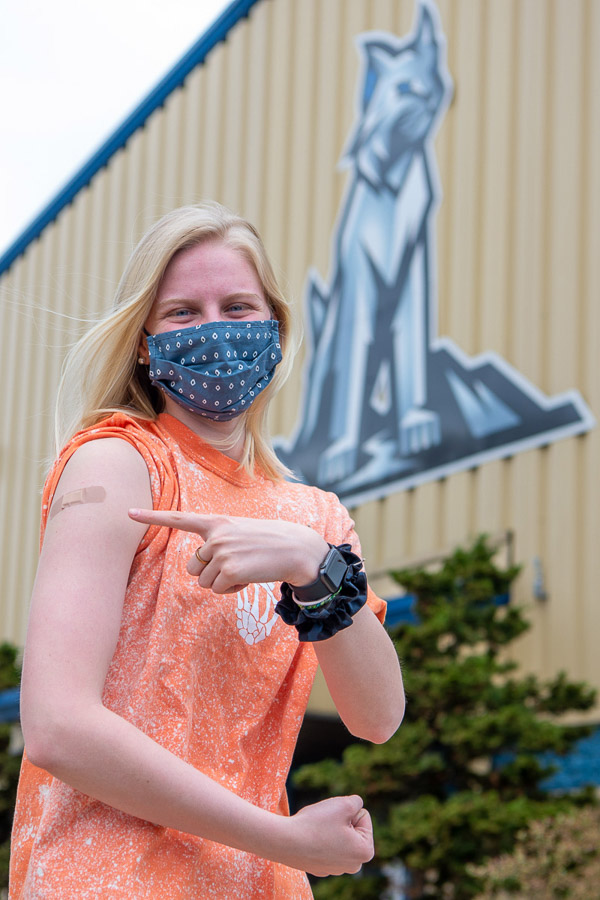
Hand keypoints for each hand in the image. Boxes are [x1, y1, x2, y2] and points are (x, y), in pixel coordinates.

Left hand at [128, 508, 328, 592]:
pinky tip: (249, 577)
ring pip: (204, 581)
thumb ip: (216, 543)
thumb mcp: (239, 533)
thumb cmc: (268, 543)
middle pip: (192, 567)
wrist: (296, 549)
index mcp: (216, 522)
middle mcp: (215, 535)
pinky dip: (232, 590)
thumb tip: (199, 571)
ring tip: (245, 568)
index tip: (127, 512)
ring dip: (223, 582)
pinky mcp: (230, 571)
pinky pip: (218, 590)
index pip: (179, 519)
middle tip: (236, 564)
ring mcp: (221, 552)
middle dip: (210, 572)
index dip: (151, 517)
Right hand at [283, 795, 373, 876]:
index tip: (334, 818)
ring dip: (330, 829)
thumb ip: (356, 801)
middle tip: (325, 824)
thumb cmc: (316, 823)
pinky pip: (326, 845)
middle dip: (341, 821)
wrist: (284, 841)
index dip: (347, 811)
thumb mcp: (343, 804)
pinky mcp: (321, 868)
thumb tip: (356, 806)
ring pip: (339, 835)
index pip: (363, 816)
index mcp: (364, 851)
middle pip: (352, 827)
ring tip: (316, 832)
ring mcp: (337, 869)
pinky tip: (309, 840)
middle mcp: (354, 865)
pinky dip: (319, 839)